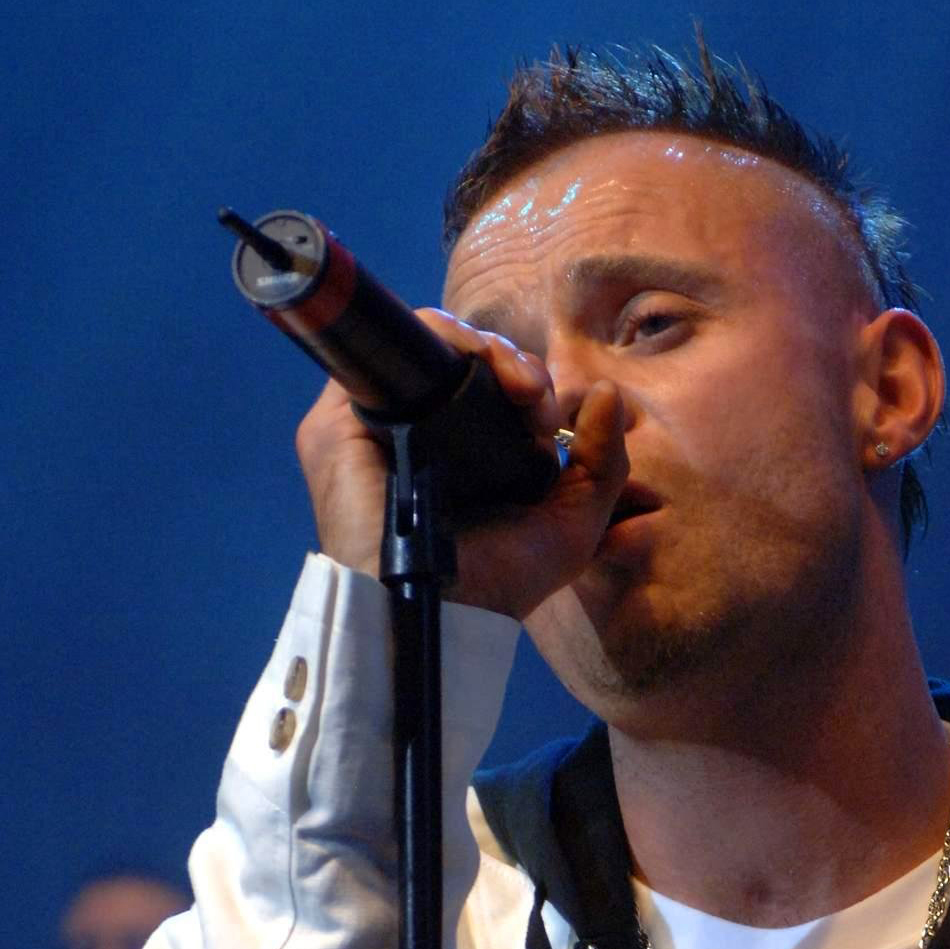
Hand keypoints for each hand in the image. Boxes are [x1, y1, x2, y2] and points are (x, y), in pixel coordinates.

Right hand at [293, 312, 628, 619]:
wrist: (446, 611)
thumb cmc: (503, 580)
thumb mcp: (572, 523)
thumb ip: (603, 462)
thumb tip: (609, 393)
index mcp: (464, 450)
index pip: (489, 382)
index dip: (526, 380)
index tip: (548, 416)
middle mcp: (419, 430)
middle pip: (460, 356)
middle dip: (509, 360)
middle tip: (534, 398)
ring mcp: (376, 422)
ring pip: (426, 342)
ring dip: (480, 345)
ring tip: (516, 386)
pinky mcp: (340, 420)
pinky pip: (387, 348)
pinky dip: (434, 337)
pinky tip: (471, 361)